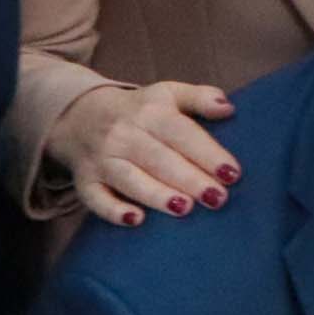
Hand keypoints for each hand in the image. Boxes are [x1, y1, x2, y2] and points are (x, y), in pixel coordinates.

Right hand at [50, 80, 239, 226]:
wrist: (81, 115)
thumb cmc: (140, 110)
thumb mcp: (169, 93)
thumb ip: (201, 97)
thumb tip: (229, 108)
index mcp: (150, 112)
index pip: (182, 133)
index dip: (207, 153)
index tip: (232, 173)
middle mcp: (124, 135)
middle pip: (159, 159)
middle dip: (189, 180)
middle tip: (217, 198)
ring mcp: (102, 159)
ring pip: (130, 179)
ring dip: (156, 195)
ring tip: (184, 208)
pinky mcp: (85, 181)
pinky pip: (95, 198)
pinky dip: (112, 210)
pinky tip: (135, 220)